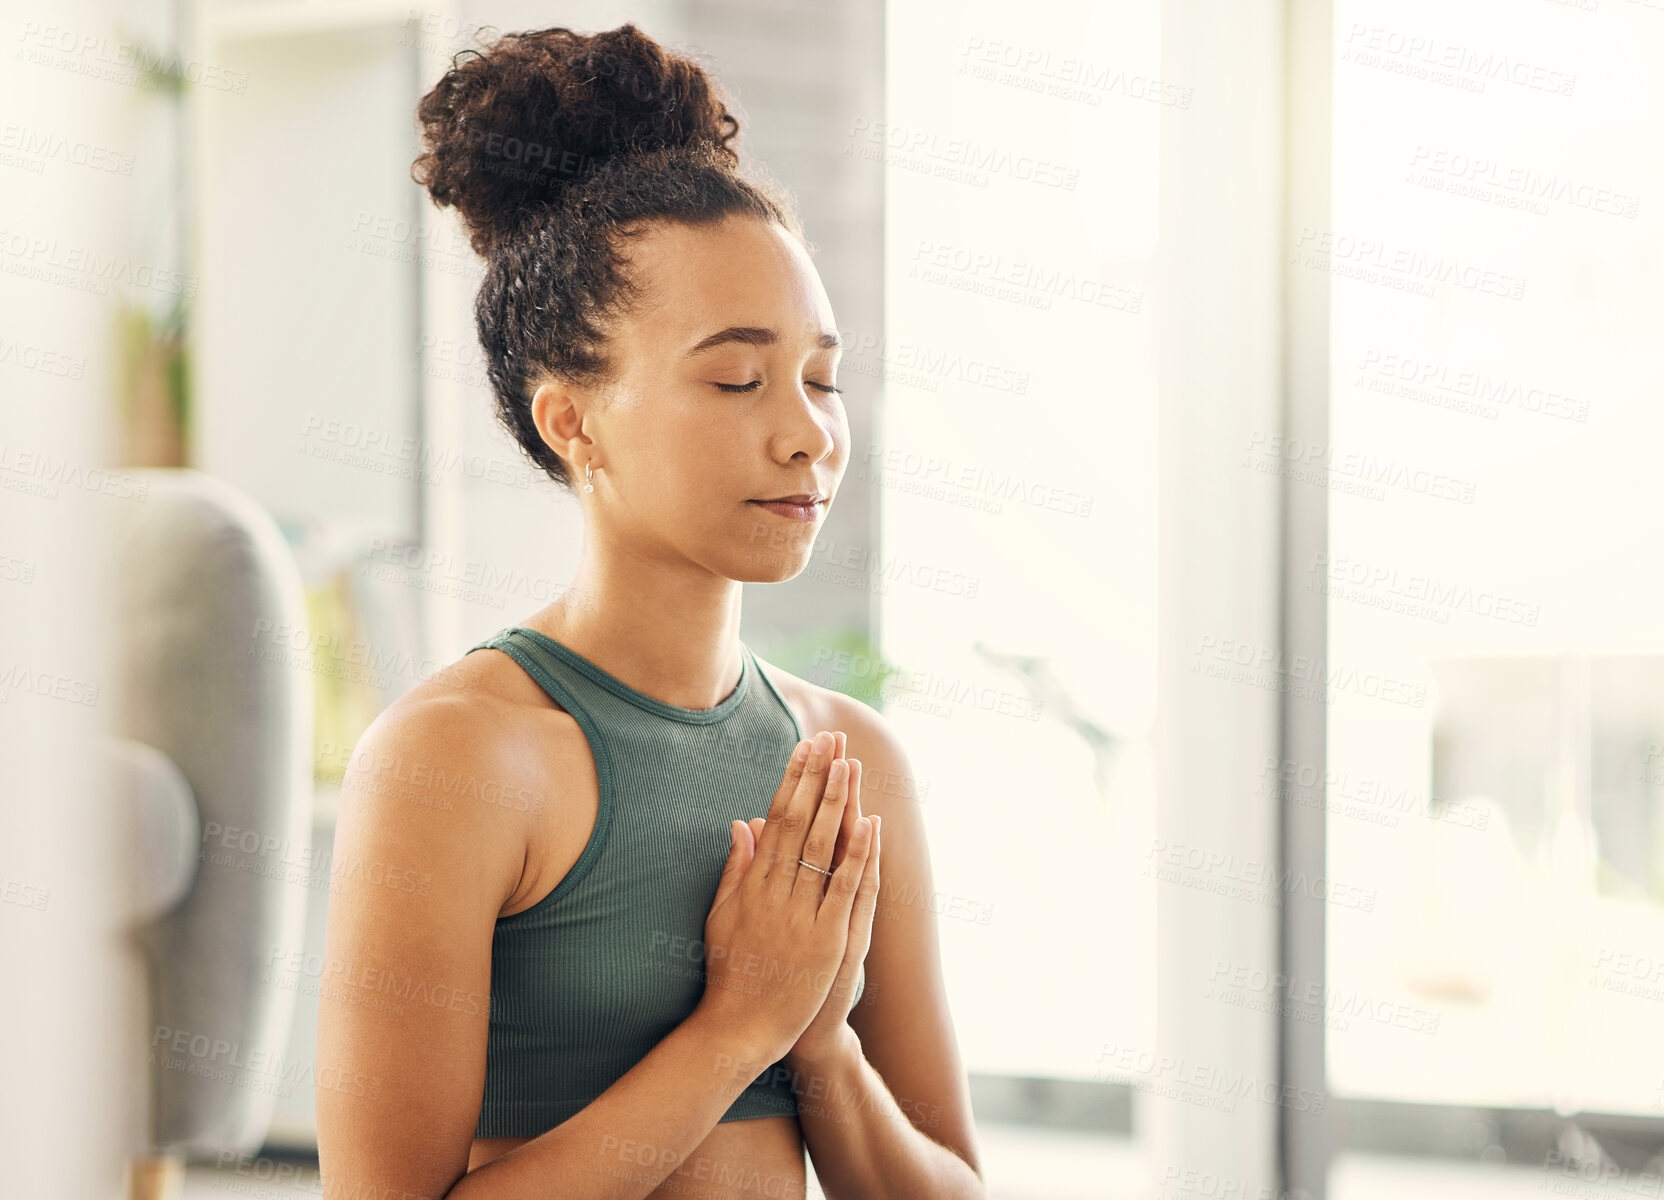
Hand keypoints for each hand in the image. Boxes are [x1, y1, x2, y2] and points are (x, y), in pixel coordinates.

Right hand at [698, 730, 875, 1063]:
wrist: (740, 1029)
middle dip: (816, 778)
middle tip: (831, 739)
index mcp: (752, 884)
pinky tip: (868, 824)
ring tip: (849, 764)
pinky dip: (856, 855)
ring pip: (821, 848)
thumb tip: (743, 821)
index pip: (776, 818)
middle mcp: (775, 893)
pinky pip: (844, 889)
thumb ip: (735, 868)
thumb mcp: (721, 915)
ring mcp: (801, 915)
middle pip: (799, 823)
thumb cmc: (731, 973)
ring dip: (836, 803)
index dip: (792, 780)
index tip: (805, 747)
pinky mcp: (826, 940)